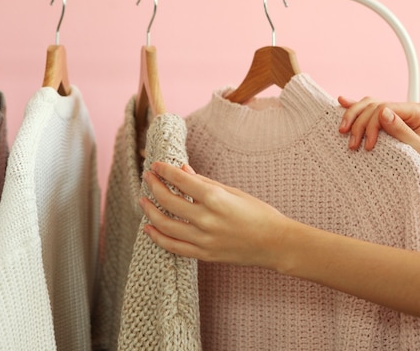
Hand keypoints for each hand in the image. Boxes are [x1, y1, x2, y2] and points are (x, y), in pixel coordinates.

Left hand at [140, 162, 293, 270]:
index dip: (164, 171)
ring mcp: (204, 240)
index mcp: (215, 199)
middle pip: (168, 202)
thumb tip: (182, 170)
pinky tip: (149, 228)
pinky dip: (158, 237)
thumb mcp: (233, 192)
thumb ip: (205, 182)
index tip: (156, 165)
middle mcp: (206, 220)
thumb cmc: (259, 214)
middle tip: (148, 178)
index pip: (180, 181)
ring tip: (143, 201)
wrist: (275, 244)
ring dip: (151, 211)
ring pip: (166, 225)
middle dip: (154, 187)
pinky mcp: (204, 255)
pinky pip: (174, 247)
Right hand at [337, 96, 419, 188]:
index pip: (386, 109)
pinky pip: (368, 111)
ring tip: (343, 131)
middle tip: (353, 143)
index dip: (371, 125)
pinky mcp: (388, 120)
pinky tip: (343, 103)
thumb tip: (383, 112)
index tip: (367, 145)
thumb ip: (401, 130)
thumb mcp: (419, 150)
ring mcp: (397, 113)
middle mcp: (407, 108)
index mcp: (417, 111)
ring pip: (369, 105)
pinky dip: (355, 109)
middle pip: (374, 105)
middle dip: (359, 122)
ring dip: (353, 116)